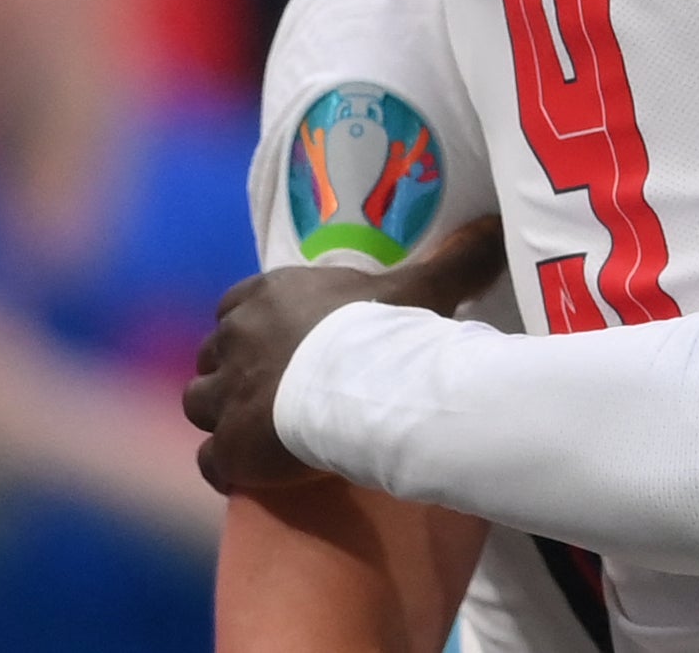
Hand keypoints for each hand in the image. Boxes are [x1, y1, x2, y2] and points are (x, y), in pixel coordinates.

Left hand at [185, 217, 504, 493]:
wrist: (367, 388)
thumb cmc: (387, 330)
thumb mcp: (426, 286)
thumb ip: (457, 257)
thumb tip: (498, 223)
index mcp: (270, 296)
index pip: (237, 305)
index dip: (253, 327)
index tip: (282, 343)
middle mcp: (235, 340)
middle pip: (212, 357)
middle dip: (233, 373)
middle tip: (274, 391)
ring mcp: (225, 397)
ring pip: (201, 405)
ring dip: (223, 418)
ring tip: (261, 433)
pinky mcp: (227, 448)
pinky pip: (211, 462)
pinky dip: (228, 469)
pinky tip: (256, 474)